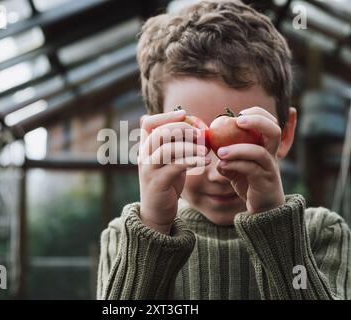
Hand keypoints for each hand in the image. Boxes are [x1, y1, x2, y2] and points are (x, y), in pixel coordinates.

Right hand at [138, 109, 209, 233]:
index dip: (166, 115)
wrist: (156, 212)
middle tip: (201, 134)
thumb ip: (176, 145)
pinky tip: (205, 161)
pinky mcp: (158, 182)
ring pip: (167, 149)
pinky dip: (192, 160)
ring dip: (190, 146)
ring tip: (206, 150)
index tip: (184, 113)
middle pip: (159, 132)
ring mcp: (149, 169)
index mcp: (146, 148)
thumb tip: (194, 127)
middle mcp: (144, 156)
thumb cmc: (167, 183)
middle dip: (182, 129)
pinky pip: (175, 166)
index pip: (148, 123)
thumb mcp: (170, 161)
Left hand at [216, 106, 284, 213]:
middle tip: (238, 120)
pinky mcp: (264, 182)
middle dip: (257, 122)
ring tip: (220, 151)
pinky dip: (236, 165)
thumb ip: (227, 156)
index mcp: (267, 147)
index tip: (239, 114)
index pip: (270, 122)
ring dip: (238, 149)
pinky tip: (222, 165)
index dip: (257, 114)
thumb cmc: (249, 183)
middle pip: (274, 131)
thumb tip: (211, 146)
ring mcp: (270, 169)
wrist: (263, 210)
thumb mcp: (237, 166)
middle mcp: (272, 155)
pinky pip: (251, 170)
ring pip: (260, 153)